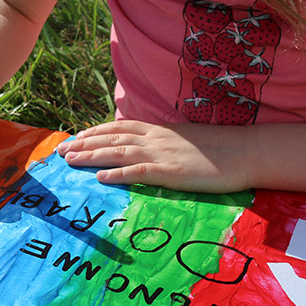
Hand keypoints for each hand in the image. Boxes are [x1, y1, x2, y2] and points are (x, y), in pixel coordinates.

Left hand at [55, 120, 255, 192]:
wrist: (245, 151)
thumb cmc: (217, 149)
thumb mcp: (183, 139)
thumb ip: (161, 141)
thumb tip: (143, 147)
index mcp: (158, 129)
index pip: (117, 127)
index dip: (93, 132)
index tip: (74, 138)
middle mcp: (154, 138)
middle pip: (110, 138)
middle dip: (83, 144)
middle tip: (60, 151)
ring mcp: (162, 154)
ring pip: (118, 153)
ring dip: (91, 157)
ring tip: (70, 161)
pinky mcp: (171, 172)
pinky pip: (139, 172)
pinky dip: (117, 174)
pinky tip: (100, 178)